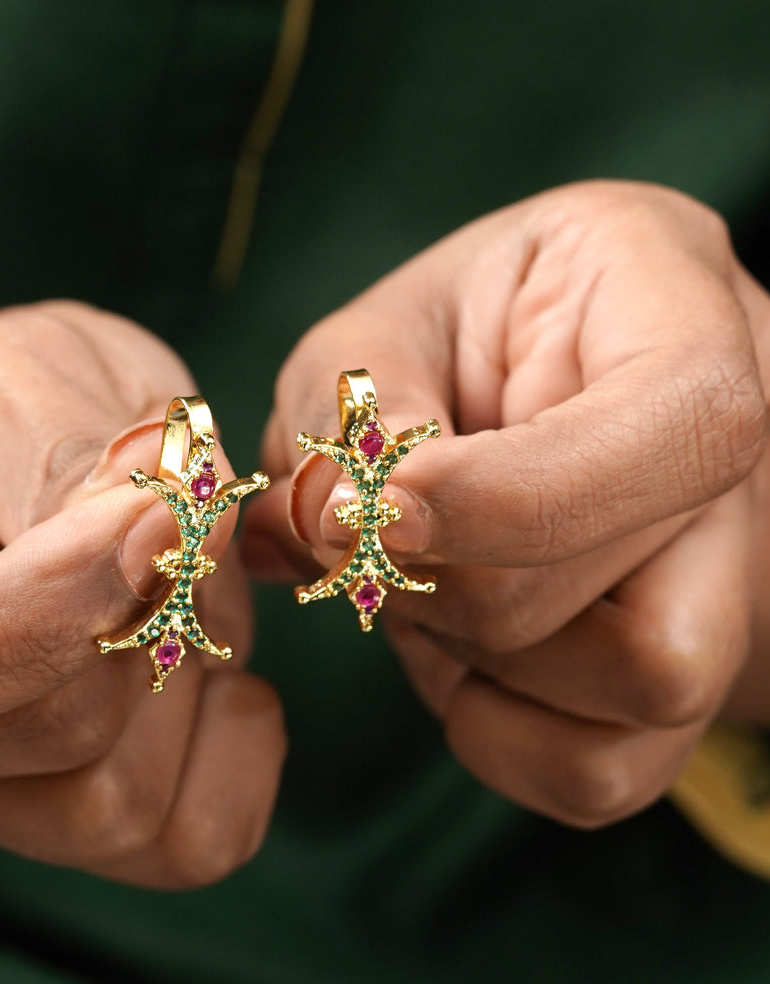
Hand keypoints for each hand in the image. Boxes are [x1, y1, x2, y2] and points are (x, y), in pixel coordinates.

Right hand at [0, 301, 284, 887]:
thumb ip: (61, 445)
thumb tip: (167, 519)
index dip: (46, 602)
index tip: (152, 505)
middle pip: (62, 728)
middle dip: (152, 595)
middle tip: (154, 502)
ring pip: (130, 793)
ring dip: (193, 654)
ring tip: (153, 570)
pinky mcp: (69, 826)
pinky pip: (191, 839)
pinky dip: (231, 736)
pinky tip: (194, 655)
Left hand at [247, 181, 768, 825]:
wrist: (489, 388)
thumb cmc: (434, 347)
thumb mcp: (371, 338)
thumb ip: (352, 409)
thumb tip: (336, 522)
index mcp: (673, 299)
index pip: (681, 424)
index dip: (514, 500)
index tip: (377, 515)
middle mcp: (748, 442)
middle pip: (636, 595)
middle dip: (453, 591)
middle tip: (368, 544)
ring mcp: (739, 564)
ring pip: (646, 687)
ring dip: (478, 660)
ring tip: (416, 587)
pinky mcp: (697, 663)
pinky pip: (614, 766)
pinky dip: (498, 736)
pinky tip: (451, 657)